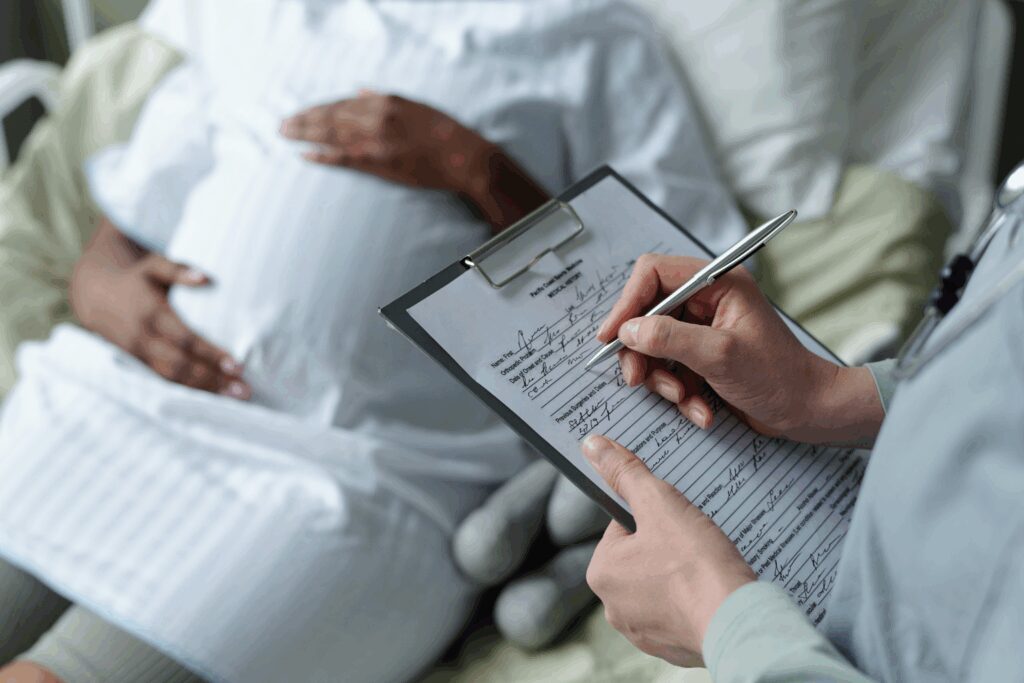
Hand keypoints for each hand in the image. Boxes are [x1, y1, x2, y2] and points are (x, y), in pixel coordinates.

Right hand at [71, 228, 249, 398]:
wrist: (95, 293)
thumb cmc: (136, 278)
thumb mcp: (154, 265)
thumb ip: (178, 270)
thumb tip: (205, 278)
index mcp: (151, 314)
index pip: (186, 340)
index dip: (211, 354)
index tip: (238, 365)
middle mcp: (143, 338)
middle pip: (181, 365)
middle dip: (213, 380)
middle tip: (244, 390)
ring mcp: (138, 354)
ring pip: (172, 378)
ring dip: (203, 391)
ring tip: (234, 398)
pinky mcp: (136, 364)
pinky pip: (163, 381)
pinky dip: (187, 392)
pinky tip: (212, 399)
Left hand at [280, 91, 547, 229]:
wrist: (464, 157)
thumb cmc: (444, 133)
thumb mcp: (415, 106)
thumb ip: (385, 98)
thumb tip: (361, 90)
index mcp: (385, 102)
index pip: (342, 104)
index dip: (318, 109)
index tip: (302, 113)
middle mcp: (376, 117)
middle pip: (330, 117)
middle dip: (303, 121)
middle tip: (282, 125)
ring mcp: (375, 140)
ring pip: (331, 135)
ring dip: (305, 135)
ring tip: (286, 136)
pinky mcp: (378, 162)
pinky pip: (343, 158)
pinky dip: (322, 156)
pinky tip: (305, 156)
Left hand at [582, 434, 754, 665]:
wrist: (737, 622)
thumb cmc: (696, 564)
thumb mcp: (660, 504)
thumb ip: (626, 473)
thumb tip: (593, 445)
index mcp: (602, 573)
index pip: (624, 527)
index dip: (655, 515)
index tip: (678, 520)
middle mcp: (613, 607)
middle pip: (642, 556)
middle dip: (668, 546)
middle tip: (696, 543)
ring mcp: (642, 632)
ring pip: (662, 585)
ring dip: (682, 574)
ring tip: (706, 567)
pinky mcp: (672, 648)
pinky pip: (680, 612)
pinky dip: (695, 600)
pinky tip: (712, 591)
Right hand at [597, 254, 883, 444]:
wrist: (809, 412)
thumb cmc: (780, 378)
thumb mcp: (720, 356)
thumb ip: (670, 338)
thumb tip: (628, 330)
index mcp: (717, 282)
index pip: (653, 274)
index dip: (627, 303)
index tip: (612, 336)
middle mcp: (708, 300)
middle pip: (647, 313)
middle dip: (642, 351)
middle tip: (637, 377)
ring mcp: (703, 329)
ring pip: (654, 345)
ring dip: (662, 378)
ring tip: (682, 398)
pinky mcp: (702, 355)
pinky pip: (670, 368)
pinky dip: (678, 391)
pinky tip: (699, 408)